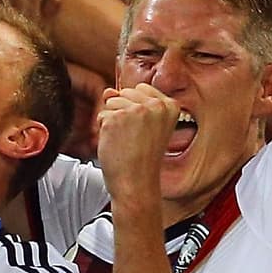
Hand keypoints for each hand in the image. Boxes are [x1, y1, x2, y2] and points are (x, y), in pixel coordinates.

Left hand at [96, 84, 180, 212]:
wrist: (136, 183)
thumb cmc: (141, 158)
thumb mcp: (145, 125)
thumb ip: (130, 102)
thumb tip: (108, 91)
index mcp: (170, 105)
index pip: (140, 89)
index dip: (135, 109)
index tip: (144, 130)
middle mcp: (156, 105)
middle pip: (124, 93)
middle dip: (123, 114)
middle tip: (135, 138)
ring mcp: (136, 110)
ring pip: (110, 102)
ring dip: (113, 121)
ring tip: (127, 140)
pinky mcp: (117, 118)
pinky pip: (101, 115)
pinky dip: (104, 130)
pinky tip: (118, 144)